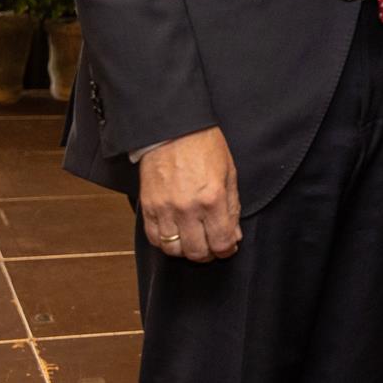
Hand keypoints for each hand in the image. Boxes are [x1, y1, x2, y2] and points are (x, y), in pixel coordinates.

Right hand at [139, 126, 240, 261]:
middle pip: (197, 252)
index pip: (221, 242)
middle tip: (212, 246)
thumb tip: (234, 235)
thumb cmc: (204, 146)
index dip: (227, 250)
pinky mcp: (148, 207)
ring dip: (186, 250)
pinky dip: (165, 242)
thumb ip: (232, 207)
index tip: (228, 247)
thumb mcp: (229, 173)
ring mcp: (165, 209)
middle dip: (208, 254)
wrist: (173, 129)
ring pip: (173, 250)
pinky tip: (175, 234)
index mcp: (213, 199)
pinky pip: (154, 238)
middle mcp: (188, 208)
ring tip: (193, 240)